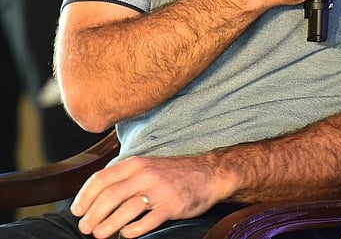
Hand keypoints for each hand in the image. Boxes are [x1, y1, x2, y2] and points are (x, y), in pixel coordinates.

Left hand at [71, 153, 227, 238]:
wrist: (209, 174)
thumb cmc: (174, 173)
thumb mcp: (147, 167)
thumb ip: (124, 177)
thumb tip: (95, 197)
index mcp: (137, 163)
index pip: (101, 179)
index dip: (84, 197)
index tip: (77, 211)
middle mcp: (146, 175)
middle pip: (109, 197)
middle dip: (92, 216)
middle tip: (86, 228)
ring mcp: (160, 190)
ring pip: (125, 210)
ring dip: (107, 226)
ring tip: (100, 234)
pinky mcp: (172, 206)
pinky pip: (146, 221)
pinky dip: (132, 230)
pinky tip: (126, 233)